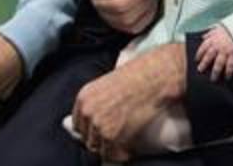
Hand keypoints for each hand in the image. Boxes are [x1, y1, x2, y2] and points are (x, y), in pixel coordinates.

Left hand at [72, 44, 187, 160]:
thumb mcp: (110, 85)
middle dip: (101, 141)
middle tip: (116, 138)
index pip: (78, 125)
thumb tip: (98, 120)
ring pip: (98, 149)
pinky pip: (112, 155)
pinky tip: (129, 150)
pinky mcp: (111, 135)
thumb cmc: (139, 77)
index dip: (91, 131)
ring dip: (111, 149)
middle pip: (87, 138)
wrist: (154, 78)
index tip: (100, 134)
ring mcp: (98, 124)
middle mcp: (87, 111)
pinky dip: (121, 155)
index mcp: (84, 97)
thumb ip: (99, 102)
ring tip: (123, 144)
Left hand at [195, 26, 232, 80]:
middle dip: (204, 64)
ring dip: (215, 71)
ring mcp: (226, 50)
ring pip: (219, 63)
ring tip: (213, 79)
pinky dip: (229, 71)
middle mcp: (218, 45)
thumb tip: (203, 36)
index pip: (203, 47)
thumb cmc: (230, 28)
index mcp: (213, 39)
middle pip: (209, 56)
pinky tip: (227, 77)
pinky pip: (230, 64)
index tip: (196, 60)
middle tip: (200, 70)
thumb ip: (210, 33)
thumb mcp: (218, 28)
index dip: (199, 54)